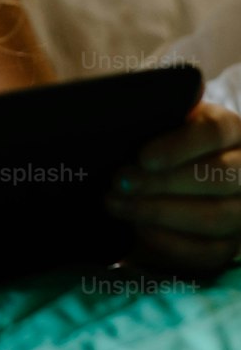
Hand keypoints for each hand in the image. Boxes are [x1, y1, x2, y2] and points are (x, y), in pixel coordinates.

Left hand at [105, 99, 240, 277]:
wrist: (156, 184)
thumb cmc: (157, 144)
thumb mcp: (160, 123)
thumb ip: (162, 112)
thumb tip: (164, 97)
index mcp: (230, 129)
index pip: (215, 131)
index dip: (180, 146)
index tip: (143, 158)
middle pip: (218, 177)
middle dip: (164, 182)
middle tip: (121, 182)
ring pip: (214, 216)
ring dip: (160, 212)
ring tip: (118, 204)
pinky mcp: (230, 244)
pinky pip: (208, 252)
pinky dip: (170, 242)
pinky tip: (139, 229)